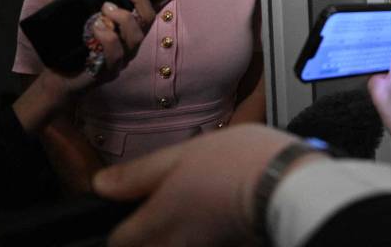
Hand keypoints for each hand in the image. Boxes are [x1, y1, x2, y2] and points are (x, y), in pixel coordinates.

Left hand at [15, 0, 155, 133]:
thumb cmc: (70, 48)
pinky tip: (96, 28)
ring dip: (121, 17)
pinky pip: (115, 52)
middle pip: (148, 18)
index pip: (153, 9)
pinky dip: (107, 36)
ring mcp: (122, 57)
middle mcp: (129, 42)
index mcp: (127, 27)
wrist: (57, 80)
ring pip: (135, 35)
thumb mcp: (72, 17)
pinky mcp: (108, 70)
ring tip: (103, 12)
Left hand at [95, 124, 317, 246]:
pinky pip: (204, 244)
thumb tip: (102, 185)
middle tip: (170, 203)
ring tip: (200, 206)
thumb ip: (140, 173)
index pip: (118, 240)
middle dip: (150, 232)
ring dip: (180, 233)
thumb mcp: (183, 154)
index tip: (138, 203)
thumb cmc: (237, 164)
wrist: (289, 185)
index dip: (124, 220)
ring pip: (176, 246)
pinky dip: (206, 235)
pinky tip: (220, 216)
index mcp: (155, 223)